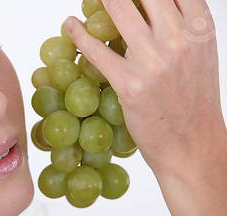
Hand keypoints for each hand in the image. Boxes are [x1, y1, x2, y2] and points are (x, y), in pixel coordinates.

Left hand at [65, 0, 226, 176]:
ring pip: (117, 10)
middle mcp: (179, 39)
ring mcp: (153, 61)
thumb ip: (180, 27)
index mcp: (200, 29)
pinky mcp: (129, 84)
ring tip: (88, 0)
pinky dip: (78, 34)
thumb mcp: (199, 56)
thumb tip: (148, 8)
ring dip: (99, 1)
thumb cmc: (194, 103)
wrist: (192, 146)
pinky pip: (96, 50)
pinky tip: (70, 25)